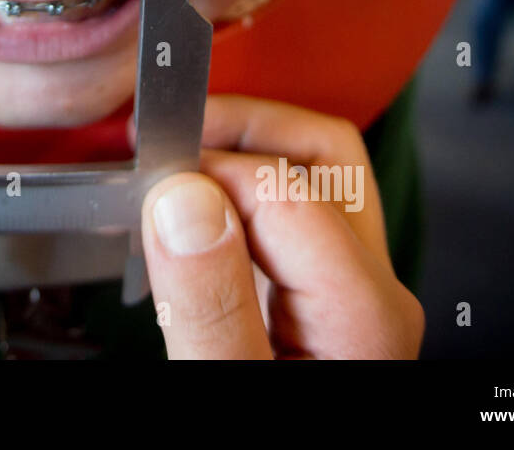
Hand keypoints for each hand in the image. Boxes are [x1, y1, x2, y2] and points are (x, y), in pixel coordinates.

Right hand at [140, 95, 423, 358]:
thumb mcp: (226, 386)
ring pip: (312, 178)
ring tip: (175, 156)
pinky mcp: (319, 304)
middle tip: (167, 135)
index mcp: (361, 311)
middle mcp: (370, 292)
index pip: (282, 186)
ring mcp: (349, 295)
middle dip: (238, 127)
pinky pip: (289, 221)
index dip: (204, 169)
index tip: (143, 182)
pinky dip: (236, 194)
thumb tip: (184, 200)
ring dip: (241, 152)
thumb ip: (209, 304)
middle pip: (321, 155)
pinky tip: (191, 206)